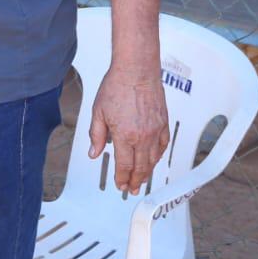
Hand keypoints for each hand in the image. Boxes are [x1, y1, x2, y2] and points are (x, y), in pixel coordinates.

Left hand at [87, 67, 169, 193]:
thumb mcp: (98, 112)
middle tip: (131, 188)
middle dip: (135, 181)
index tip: (120, 185)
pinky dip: (158, 156)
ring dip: (147, 172)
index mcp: (125, 136)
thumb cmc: (117, 86)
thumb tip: (94, 152)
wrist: (136, 70)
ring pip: (153, 160)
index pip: (124, 166)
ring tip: (141, 179)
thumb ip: (97, 135)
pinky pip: (163, 146)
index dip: (122, 178)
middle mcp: (142, 137)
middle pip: (140, 167)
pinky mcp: (163, 123)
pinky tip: (154, 159)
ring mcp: (155, 131)